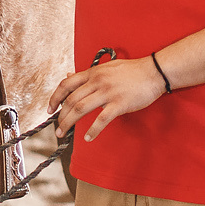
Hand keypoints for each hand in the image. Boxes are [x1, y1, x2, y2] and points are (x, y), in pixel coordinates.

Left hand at [52, 56, 167, 143]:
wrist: (154, 71)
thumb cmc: (132, 71)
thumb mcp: (106, 68)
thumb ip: (88, 74)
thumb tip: (69, 75)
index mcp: (92, 73)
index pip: (66, 84)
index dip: (55, 97)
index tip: (50, 109)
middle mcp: (97, 81)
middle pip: (71, 100)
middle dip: (60, 116)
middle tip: (57, 128)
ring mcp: (108, 92)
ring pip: (80, 109)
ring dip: (69, 123)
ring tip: (64, 133)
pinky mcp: (119, 104)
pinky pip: (101, 119)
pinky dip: (92, 130)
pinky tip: (88, 137)